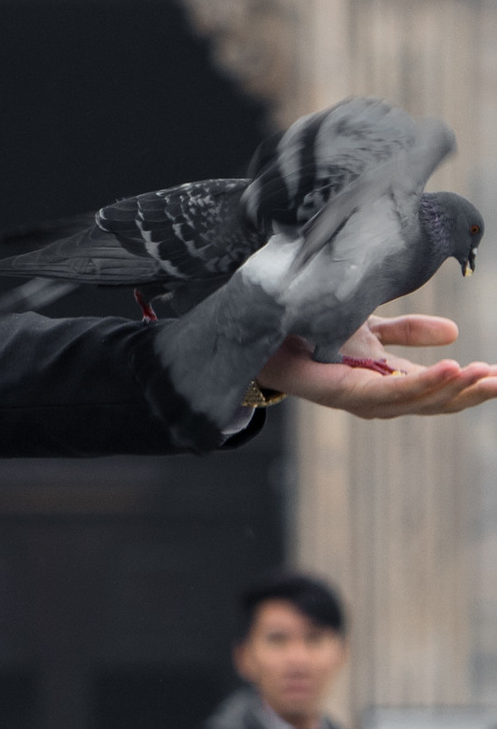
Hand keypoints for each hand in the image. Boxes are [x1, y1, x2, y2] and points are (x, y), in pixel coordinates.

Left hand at [259, 310, 496, 419]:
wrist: (255, 325)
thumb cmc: (307, 327)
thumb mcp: (368, 326)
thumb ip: (407, 331)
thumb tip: (455, 333)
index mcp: (382, 380)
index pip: (432, 389)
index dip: (466, 386)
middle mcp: (369, 395)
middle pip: (428, 403)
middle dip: (469, 394)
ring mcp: (351, 396)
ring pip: (410, 402)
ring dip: (450, 391)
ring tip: (482, 376)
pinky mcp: (332, 389)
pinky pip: (382, 392)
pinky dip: (416, 386)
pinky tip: (447, 372)